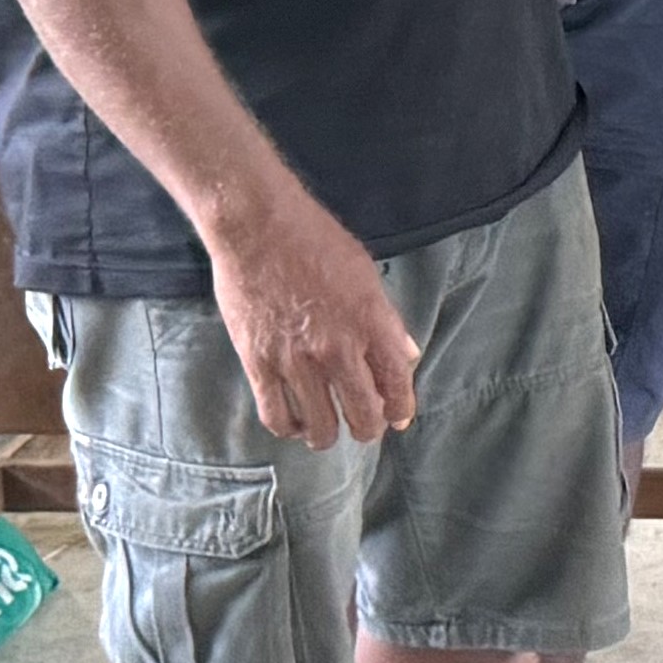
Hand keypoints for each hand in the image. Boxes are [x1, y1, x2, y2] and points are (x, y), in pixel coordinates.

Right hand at [208, 194, 416, 445]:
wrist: (257, 227)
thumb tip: (405, 354)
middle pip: (363, 416)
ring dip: (327, 435)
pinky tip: (294, 422)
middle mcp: (337, 349)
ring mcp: (296, 361)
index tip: (398, 418)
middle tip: (363, 425)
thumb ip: (386, 320)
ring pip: (319, 426)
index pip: (397, 384)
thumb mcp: (365, 273)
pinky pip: (277, 415)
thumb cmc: (314, 240)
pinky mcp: (258, 364)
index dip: (400, 409)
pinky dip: (289, 428)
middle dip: (368, 428)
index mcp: (371, 323)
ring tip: (326, 431)